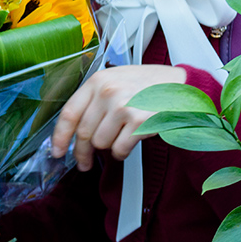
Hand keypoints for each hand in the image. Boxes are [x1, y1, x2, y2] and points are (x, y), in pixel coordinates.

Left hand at [51, 65, 185, 170]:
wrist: (182, 86)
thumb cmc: (150, 84)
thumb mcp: (117, 80)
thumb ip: (94, 99)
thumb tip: (73, 131)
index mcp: (98, 81)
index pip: (69, 114)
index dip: (59, 137)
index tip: (58, 151)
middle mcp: (108, 92)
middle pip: (83, 133)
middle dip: (83, 152)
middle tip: (85, 161)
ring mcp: (123, 107)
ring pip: (101, 143)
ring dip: (109, 147)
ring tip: (121, 138)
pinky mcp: (138, 122)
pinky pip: (119, 149)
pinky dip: (123, 151)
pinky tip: (131, 142)